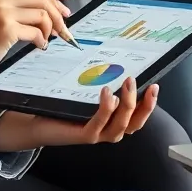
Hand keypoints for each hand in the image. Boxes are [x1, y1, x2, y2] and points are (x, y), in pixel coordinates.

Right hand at [0, 0, 74, 86]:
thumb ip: (14, 6)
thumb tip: (46, 8)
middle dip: (59, 12)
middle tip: (64, 26)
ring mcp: (2, 12)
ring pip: (43, 13)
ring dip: (51, 28)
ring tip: (47, 39)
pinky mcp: (6, 29)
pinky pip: (36, 31)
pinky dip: (42, 40)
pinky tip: (38, 46)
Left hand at [0, 78, 158, 149]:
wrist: (36, 121)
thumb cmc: (62, 103)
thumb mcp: (85, 89)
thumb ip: (102, 80)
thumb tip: (115, 55)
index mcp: (113, 119)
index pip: (139, 116)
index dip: (150, 103)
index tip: (155, 85)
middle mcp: (108, 129)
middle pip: (135, 123)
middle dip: (143, 105)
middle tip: (143, 83)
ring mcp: (97, 134)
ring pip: (120, 126)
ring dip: (127, 105)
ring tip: (126, 84)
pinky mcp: (83, 135)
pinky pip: (99, 124)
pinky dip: (106, 109)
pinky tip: (107, 94)